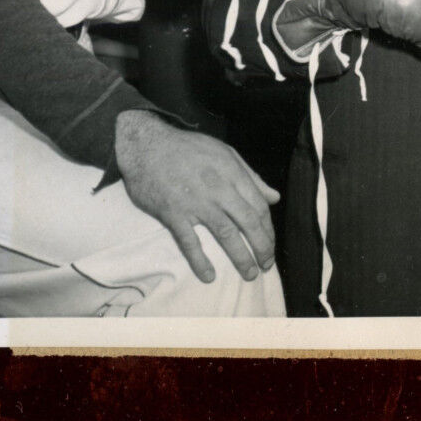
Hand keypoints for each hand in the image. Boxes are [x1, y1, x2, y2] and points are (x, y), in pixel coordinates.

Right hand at [115, 110, 279, 283]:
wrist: (146, 145)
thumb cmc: (188, 148)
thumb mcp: (225, 153)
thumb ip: (251, 176)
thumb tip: (274, 197)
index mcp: (232, 172)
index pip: (259, 206)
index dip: (268, 229)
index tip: (270, 244)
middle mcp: (218, 188)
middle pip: (248, 222)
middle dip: (262, 247)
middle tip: (266, 266)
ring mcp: (195, 201)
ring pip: (226, 234)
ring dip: (240, 257)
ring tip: (249, 273)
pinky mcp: (173, 213)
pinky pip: (190, 241)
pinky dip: (200, 260)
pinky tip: (209, 275)